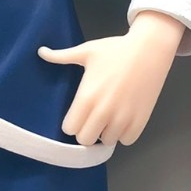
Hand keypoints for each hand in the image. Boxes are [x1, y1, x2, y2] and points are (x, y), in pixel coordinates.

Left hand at [39, 11, 185, 146]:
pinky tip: (123, 119)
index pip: (69, 129)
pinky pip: (126, 140)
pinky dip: (124, 133)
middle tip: (92, 118)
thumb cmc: (116, 49)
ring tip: (109, 116)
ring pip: (107, 141)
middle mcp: (103, 111)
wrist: (150, 49)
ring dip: (106, 132)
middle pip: (85, 140)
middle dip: (87, 131)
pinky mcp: (141, 120)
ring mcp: (123, 118)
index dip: (72, 123)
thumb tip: (41, 52)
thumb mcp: (86, 51)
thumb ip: (62, 56)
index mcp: (87, 97)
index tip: (78, 114)